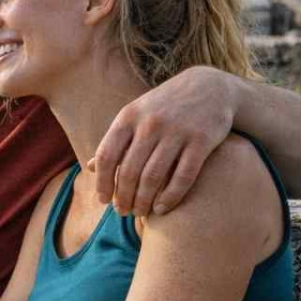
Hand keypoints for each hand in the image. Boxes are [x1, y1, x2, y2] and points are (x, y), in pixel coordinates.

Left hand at [91, 67, 241, 215]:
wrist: (210, 87)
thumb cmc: (164, 107)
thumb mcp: (135, 115)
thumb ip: (115, 141)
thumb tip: (90, 167)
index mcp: (128, 117)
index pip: (107, 156)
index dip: (102, 182)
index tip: (103, 200)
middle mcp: (150, 124)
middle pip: (129, 171)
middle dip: (123, 197)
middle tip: (123, 212)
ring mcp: (177, 131)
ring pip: (153, 177)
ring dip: (144, 200)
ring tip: (140, 212)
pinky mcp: (202, 140)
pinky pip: (183, 176)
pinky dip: (170, 196)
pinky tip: (162, 209)